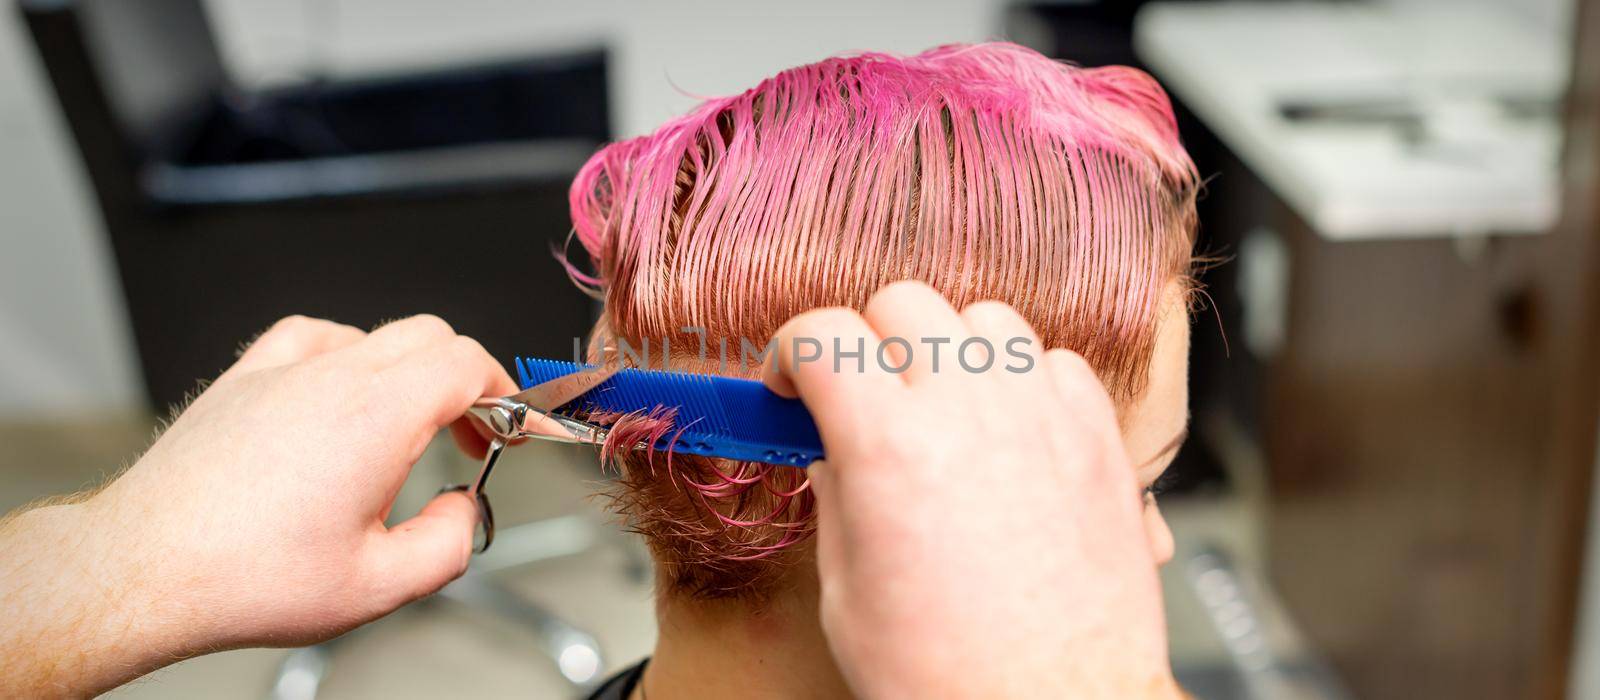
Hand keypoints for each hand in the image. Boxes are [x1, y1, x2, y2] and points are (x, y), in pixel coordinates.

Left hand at [0, 315, 516, 695]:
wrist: (144, 567)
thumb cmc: (243, 576)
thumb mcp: (377, 587)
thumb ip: (448, 544)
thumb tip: (462, 512)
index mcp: (376, 417)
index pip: (467, 363)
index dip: (503, 392)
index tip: (506, 429)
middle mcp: (331, 377)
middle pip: (430, 337)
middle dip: (466, 381)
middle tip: (470, 434)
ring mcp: (282, 370)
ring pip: (373, 334)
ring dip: (408, 372)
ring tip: (406, 426)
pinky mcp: (243, 378)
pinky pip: (312, 336)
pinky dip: (345, 356)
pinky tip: (339, 393)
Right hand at [764, 282, 1180, 698]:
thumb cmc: (954, 676)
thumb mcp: (847, 594)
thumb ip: (836, 499)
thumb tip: (832, 452)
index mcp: (890, 447)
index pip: (823, 333)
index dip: (792, 352)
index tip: (793, 382)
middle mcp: (970, 410)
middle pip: (903, 303)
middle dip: (868, 342)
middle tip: (863, 395)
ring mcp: (1042, 415)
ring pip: (984, 316)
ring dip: (949, 348)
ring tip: (940, 405)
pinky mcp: (1097, 437)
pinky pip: (1054, 359)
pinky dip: (1022, 378)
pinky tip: (1007, 428)